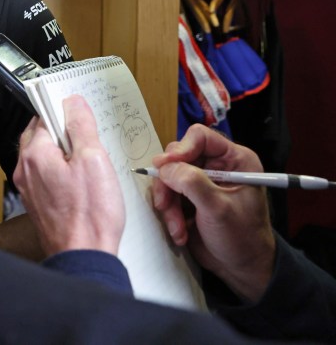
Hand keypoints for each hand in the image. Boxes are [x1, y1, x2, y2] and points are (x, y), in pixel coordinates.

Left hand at [13, 95, 124, 255]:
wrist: (83, 256)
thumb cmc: (89, 214)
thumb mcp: (94, 159)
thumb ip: (81, 126)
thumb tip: (73, 103)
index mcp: (35, 154)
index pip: (44, 118)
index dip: (65, 115)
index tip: (81, 117)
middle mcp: (25, 170)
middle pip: (39, 137)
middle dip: (61, 134)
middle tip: (87, 141)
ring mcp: (28, 189)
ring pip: (43, 158)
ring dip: (62, 154)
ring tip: (87, 164)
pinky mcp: (37, 204)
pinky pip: (45, 178)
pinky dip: (60, 173)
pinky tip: (81, 184)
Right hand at [151, 124, 275, 301]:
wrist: (242, 268)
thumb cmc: (242, 238)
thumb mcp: (218, 209)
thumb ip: (192, 183)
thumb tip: (164, 167)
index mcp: (234, 160)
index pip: (200, 137)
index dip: (181, 149)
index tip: (165, 166)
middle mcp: (217, 166)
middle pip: (178, 157)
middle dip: (170, 183)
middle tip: (166, 204)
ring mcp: (201, 181)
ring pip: (168, 177)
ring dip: (168, 204)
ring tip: (178, 226)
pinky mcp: (189, 197)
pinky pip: (167, 194)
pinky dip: (169, 213)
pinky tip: (180, 231)